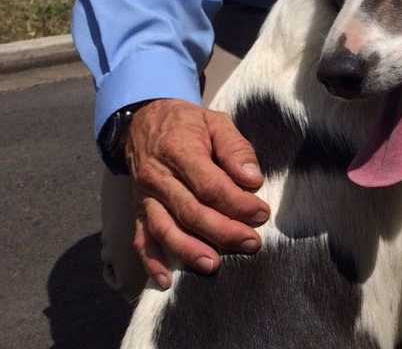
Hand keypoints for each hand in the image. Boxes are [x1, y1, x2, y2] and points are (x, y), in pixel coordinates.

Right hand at [124, 99, 269, 288]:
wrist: (143, 121)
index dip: (237, 203)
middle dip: (224, 231)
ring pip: (165, 229)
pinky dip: (151, 262)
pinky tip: (166, 281)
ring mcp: (146, 196)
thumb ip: (236, 148)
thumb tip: (252, 179)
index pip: (210, 185)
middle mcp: (158, 177)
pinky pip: (141, 239)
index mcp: (179, 151)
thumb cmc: (188, 124)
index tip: (261, 213)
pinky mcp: (139, 210)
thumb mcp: (216, 123)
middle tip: (252, 243)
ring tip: (214, 265)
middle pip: (190, 211)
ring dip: (189, 250)